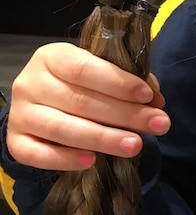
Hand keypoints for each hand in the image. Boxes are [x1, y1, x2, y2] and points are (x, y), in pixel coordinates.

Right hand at [5, 42, 170, 171]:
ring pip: (62, 129)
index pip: (85, 68)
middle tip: (158, 124)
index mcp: (52, 57)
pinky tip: (92, 161)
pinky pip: (37, 155)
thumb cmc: (79, 83)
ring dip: (103, 139)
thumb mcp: (100, 72)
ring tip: (135, 146)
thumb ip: (127, 82)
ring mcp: (20, 114)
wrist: (39, 102)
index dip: (118, 82)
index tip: (148, 96)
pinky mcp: (15, 141)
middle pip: (80, 101)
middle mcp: (31, 83)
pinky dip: (65, 159)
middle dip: (125, 114)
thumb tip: (156, 101)